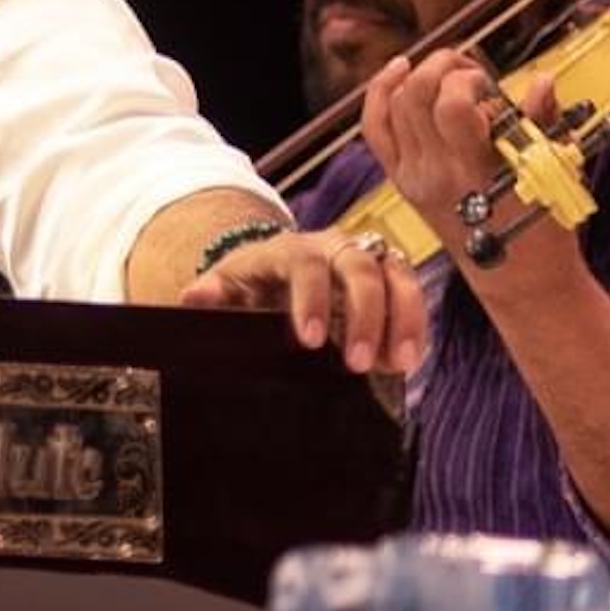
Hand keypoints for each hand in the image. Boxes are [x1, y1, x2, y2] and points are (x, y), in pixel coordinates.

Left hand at [179, 228, 432, 377]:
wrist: (279, 270)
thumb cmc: (253, 281)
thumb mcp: (228, 283)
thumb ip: (212, 291)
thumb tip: (194, 296)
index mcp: (291, 248)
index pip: (306, 266)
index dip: (311, 300)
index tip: (310, 341)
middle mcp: (335, 246)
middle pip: (360, 270)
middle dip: (365, 317)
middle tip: (357, 363)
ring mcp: (367, 258)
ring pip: (397, 276)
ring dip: (403, 320)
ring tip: (400, 364)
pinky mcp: (390, 275)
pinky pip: (411, 294)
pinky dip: (414, 326)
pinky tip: (409, 359)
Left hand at [361, 45, 568, 273]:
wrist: (519, 278)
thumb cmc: (543, 229)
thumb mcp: (553, 175)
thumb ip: (542, 124)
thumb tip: (541, 81)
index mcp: (475, 173)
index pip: (451, 107)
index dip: (468, 80)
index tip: (492, 85)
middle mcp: (435, 174)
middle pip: (416, 97)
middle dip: (442, 66)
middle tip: (471, 68)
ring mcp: (413, 178)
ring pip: (393, 106)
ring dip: (418, 74)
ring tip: (447, 69)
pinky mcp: (402, 181)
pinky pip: (376, 129)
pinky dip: (380, 93)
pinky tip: (399, 70)